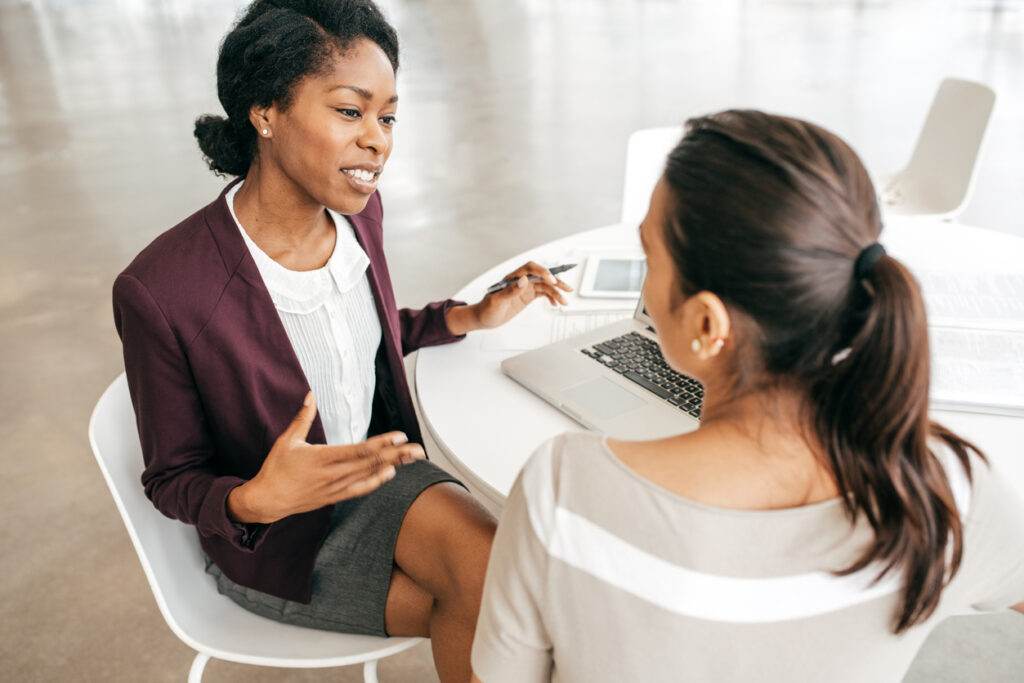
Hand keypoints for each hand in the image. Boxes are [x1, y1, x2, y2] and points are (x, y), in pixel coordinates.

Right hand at [227, 393, 425, 523]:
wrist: (266, 501)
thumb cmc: (276, 469)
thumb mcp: (287, 440)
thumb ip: (303, 417)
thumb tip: (311, 395)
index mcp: (323, 458)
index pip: (360, 450)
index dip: (382, 443)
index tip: (400, 436)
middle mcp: (333, 474)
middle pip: (372, 463)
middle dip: (398, 455)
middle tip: (419, 449)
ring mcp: (335, 487)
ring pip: (370, 476)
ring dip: (393, 466)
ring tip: (412, 458)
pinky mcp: (334, 496)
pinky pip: (360, 489)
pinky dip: (376, 481)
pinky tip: (390, 473)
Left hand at [446, 261, 572, 333]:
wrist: (483, 318)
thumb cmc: (486, 309)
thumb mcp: (497, 301)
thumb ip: (511, 290)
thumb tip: (524, 280)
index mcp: (512, 278)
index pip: (530, 269)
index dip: (542, 272)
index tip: (551, 280)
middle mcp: (520, 281)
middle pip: (541, 276)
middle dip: (555, 281)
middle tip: (567, 288)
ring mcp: (524, 288)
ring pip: (544, 286)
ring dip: (556, 292)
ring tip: (564, 301)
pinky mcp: (526, 296)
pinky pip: (542, 293)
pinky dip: (550, 297)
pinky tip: (555, 303)